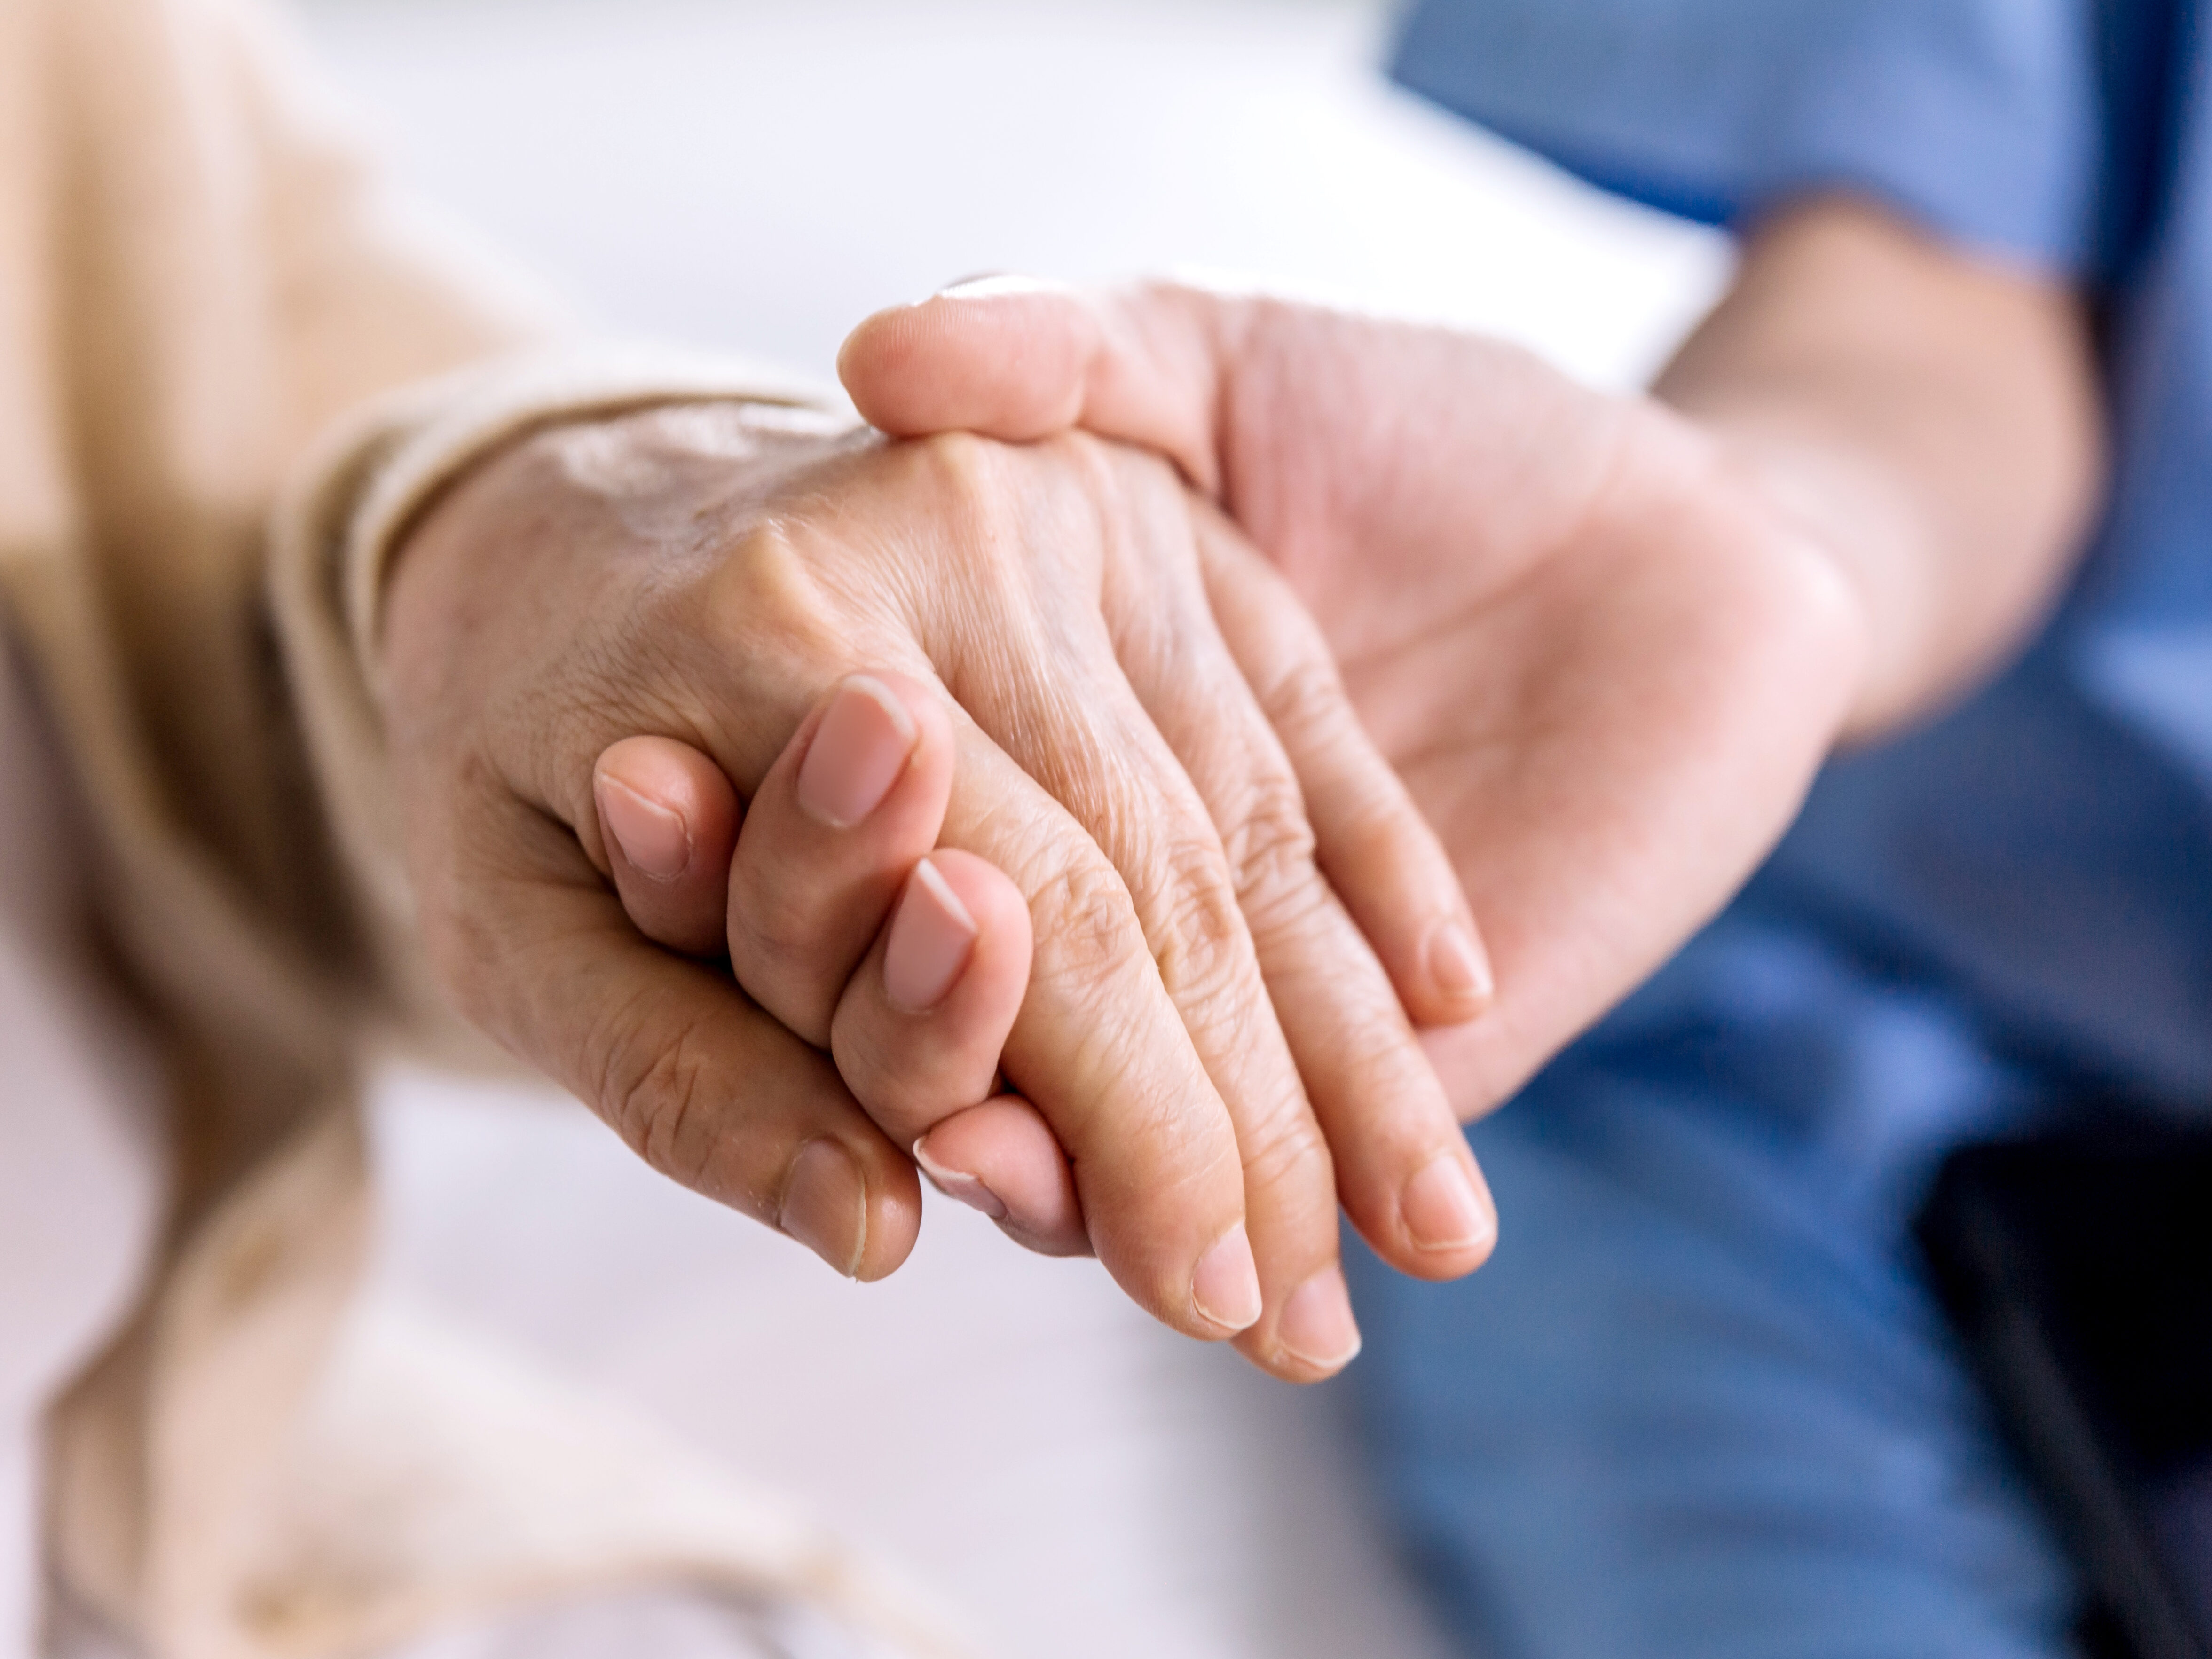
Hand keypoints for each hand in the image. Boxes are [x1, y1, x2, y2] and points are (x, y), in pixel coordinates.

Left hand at [380, 403, 1494, 1380]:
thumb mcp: (504, 922)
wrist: (557, 490)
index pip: (1042, 934)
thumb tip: (880, 1233)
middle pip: (1175, 887)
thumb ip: (675, 1077)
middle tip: (1321, 1319)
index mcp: (783, 632)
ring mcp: (1077, 505)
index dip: (1141, 1138)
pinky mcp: (1151, 498)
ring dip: (1353, 1036)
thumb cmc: (509, 735)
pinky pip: (1293, 702)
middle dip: (1264, 1128)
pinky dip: (1377, 860)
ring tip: (1429, 1219)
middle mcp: (965, 542)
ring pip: (1257, 814)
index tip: (1210, 1303)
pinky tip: (1456, 990)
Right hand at [839, 282, 1868, 1113]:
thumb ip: (1065, 351)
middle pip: (998, 976)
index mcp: (1069, 720)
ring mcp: (1269, 975)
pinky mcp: (1413, 1050)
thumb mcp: (1225, 357)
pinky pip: (1284, 1131)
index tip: (650, 816)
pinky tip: (1086, 1202)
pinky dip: (1178, 1164)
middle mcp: (1144, 863)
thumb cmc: (1445, 419)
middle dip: (908, 1018)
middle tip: (794, 1024)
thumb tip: (872, 353)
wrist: (1689, 522)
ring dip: (1039, 1141)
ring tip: (964, 1171)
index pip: (905, 812)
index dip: (789, 820)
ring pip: (1117, 1087)